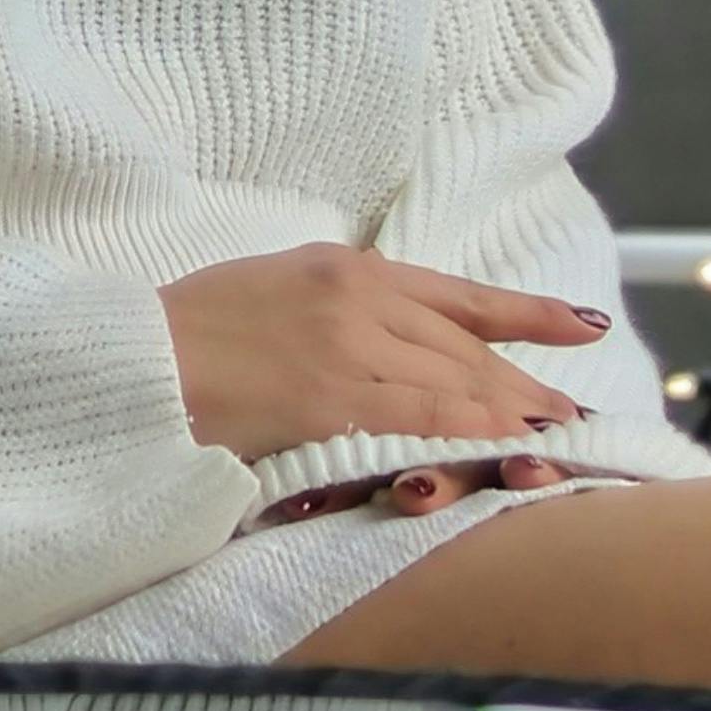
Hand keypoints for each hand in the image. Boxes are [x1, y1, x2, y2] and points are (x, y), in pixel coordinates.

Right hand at [158, 241, 608, 467]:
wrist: (132, 357)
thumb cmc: (190, 329)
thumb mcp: (276, 287)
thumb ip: (338, 305)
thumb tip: (387, 332)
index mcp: (346, 268)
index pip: (456, 294)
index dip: (524, 313)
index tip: (579, 326)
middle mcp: (358, 298)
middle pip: (464, 344)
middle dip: (525, 379)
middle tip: (576, 407)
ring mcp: (347, 348)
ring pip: (452, 381)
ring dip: (512, 410)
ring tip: (558, 433)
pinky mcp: (328, 399)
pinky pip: (416, 415)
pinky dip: (468, 429)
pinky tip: (506, 443)